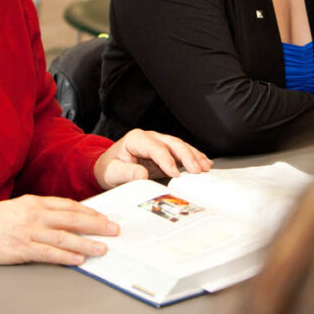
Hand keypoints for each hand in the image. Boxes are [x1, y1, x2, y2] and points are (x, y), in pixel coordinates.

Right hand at [0, 195, 118, 265]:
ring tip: (102, 248)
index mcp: (35, 203)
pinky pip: (48, 252)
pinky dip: (65, 256)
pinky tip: (78, 259)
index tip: (104, 217)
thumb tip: (64, 219)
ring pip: (64, 236)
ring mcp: (29, 231)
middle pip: (73, 218)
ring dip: (86, 242)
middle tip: (114, 230)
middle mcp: (35, 215)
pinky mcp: (21, 248)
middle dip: (96, 224)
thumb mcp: (19, 208)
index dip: (90, 211)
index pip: (69, 205)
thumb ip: (41, 212)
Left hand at [94, 129, 211, 189]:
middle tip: (196, 170)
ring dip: (194, 156)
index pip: (155, 147)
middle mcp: (150, 138)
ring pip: (180, 146)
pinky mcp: (166, 152)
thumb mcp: (113, 172)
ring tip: (205, 167)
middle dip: (187, 156)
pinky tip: (204, 164)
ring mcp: (160, 143)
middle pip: (172, 143)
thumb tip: (141, 175)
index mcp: (136, 139)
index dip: (166, 160)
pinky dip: (194, 158)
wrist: (109, 168)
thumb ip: (126, 173)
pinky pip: (183, 153)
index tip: (174, 174)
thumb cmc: (110, 169)